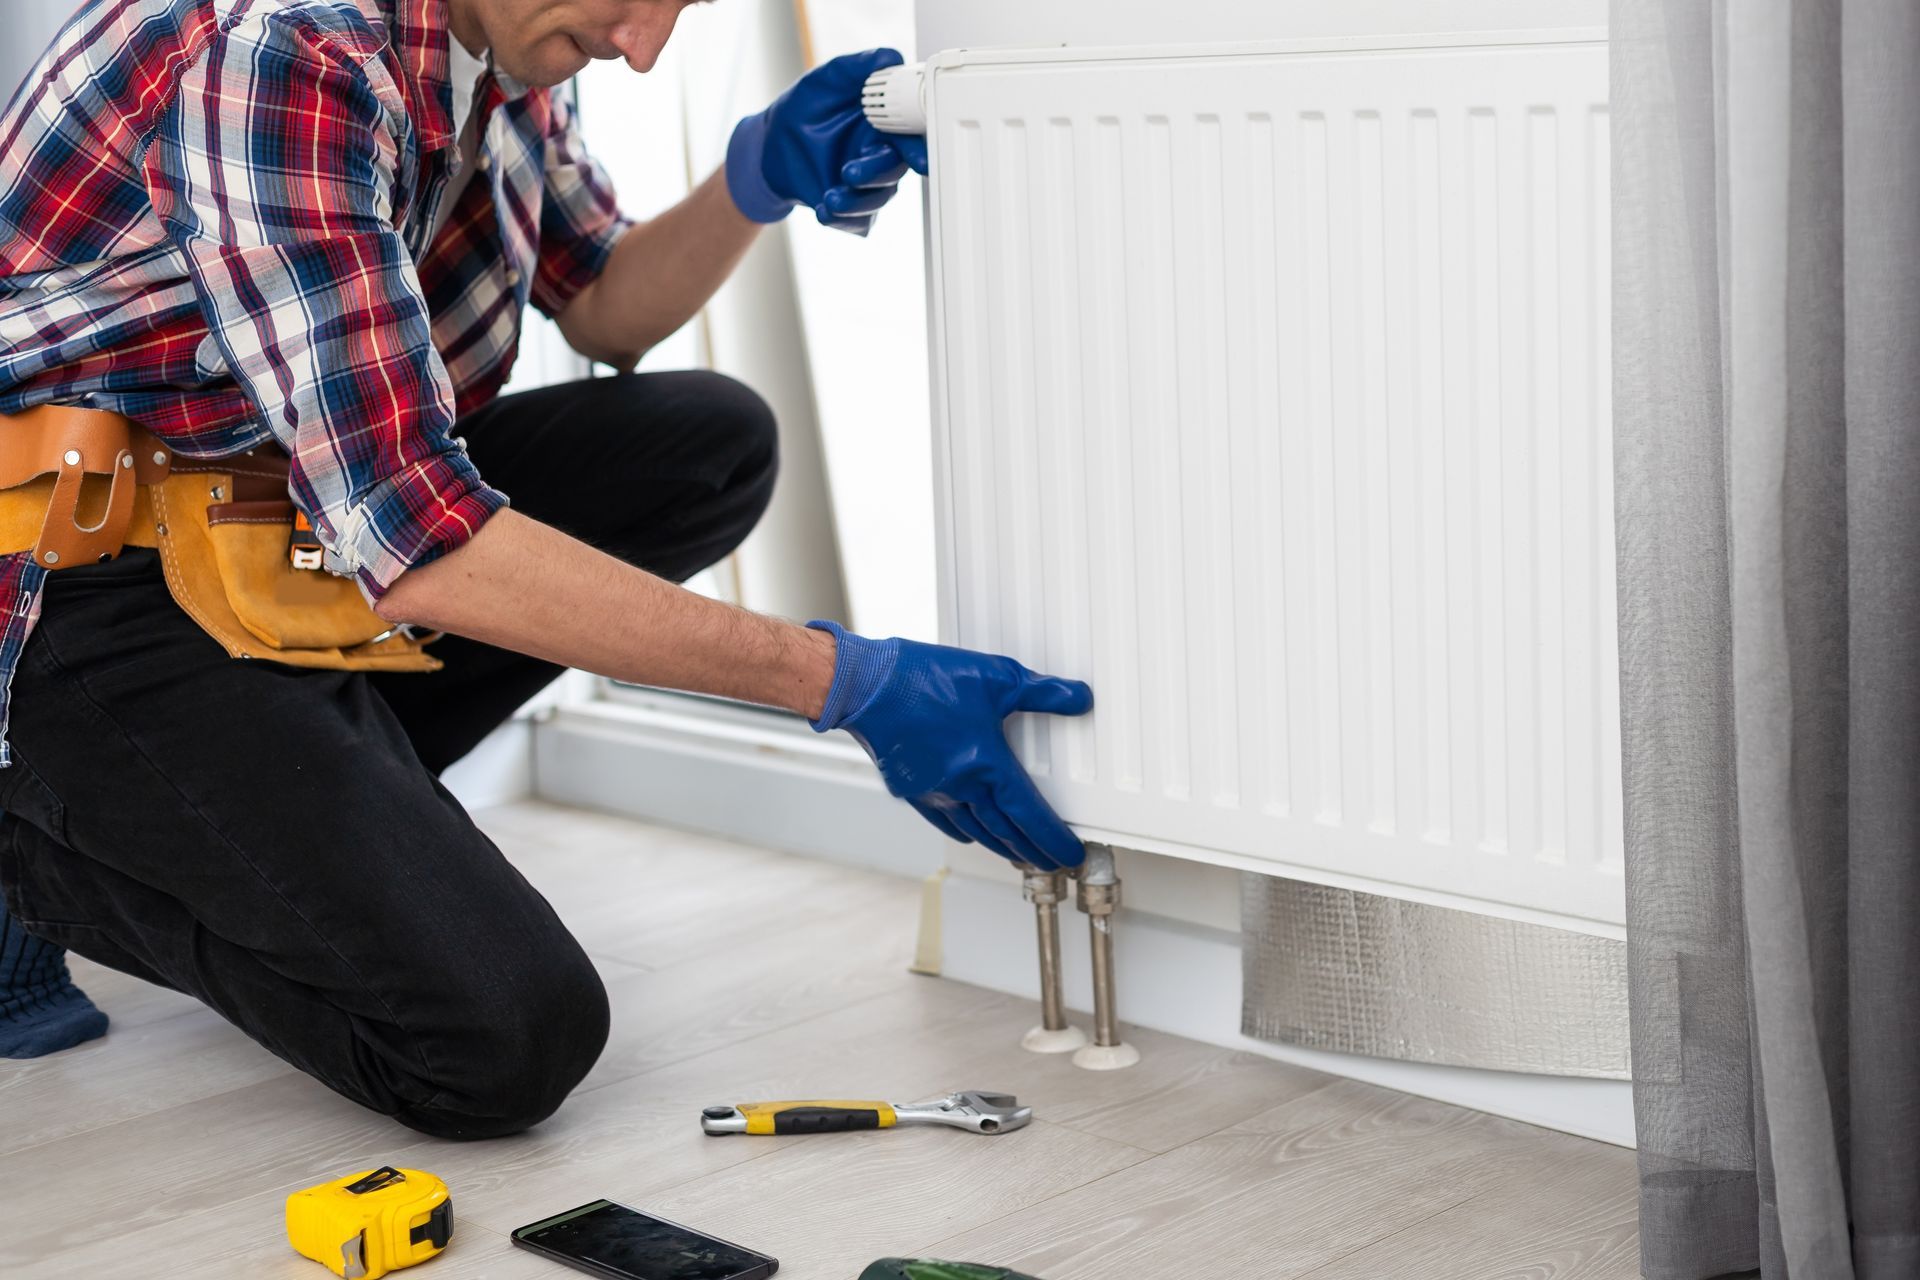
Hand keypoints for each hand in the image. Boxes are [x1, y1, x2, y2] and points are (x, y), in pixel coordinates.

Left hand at [725, 48, 928, 236]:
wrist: (769, 146)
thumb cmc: (801, 110)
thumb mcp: (825, 80)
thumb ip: (857, 68)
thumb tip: (890, 57)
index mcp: (882, 125)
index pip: (909, 136)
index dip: (917, 148)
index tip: (919, 158)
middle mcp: (879, 156)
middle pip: (894, 171)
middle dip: (876, 174)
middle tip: (851, 172)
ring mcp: (867, 185)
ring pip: (877, 199)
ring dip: (855, 201)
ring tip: (830, 196)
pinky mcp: (851, 209)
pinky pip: (857, 222)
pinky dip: (842, 219)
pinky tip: (824, 210)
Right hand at [807, 621, 1093, 869]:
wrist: (866, 685)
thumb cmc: (925, 678)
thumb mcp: (996, 677)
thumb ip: (1042, 692)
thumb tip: (1079, 697)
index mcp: (987, 764)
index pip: (1030, 814)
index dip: (1054, 838)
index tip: (1070, 853)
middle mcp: (961, 787)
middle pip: (1006, 832)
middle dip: (1033, 851)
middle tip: (1052, 862)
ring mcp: (933, 792)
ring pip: (976, 831)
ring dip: (1001, 847)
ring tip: (1020, 856)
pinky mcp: (910, 790)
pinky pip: (944, 821)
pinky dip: (964, 831)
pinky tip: (971, 835)